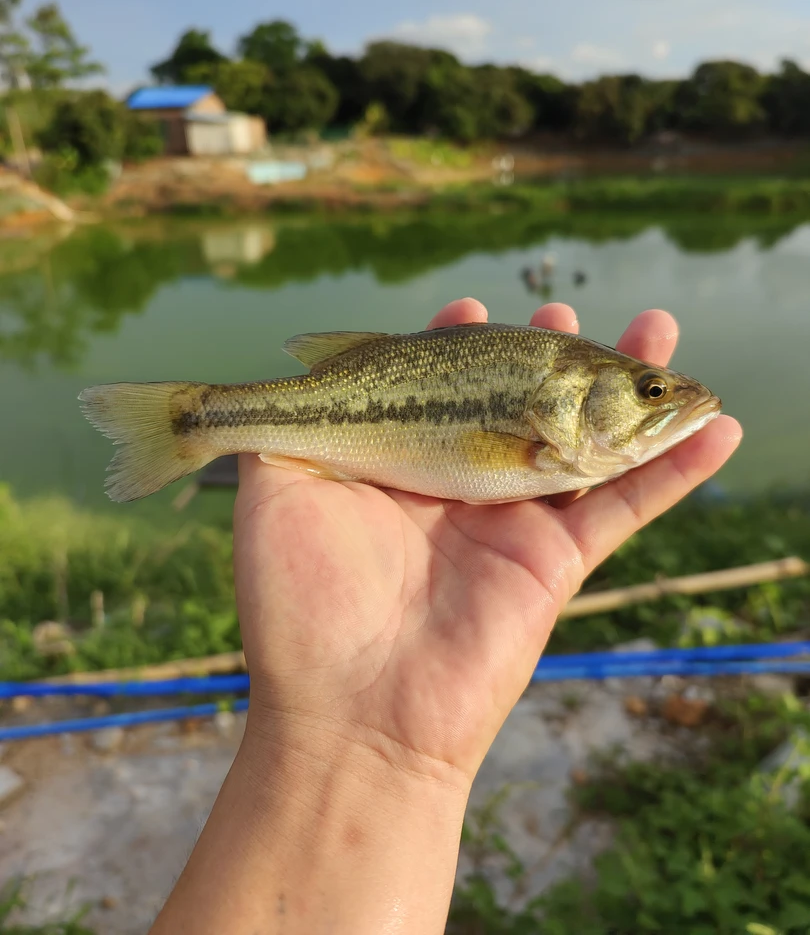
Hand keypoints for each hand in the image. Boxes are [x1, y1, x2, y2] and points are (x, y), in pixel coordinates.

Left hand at [233, 299, 741, 787]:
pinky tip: (717, 426)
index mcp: (400, 462)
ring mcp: (515, 520)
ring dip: (631, 385)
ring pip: (588, 438)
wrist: (349, 711)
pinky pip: (629, 506)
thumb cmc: (298, 601)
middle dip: (554, 353)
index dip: (462, 343)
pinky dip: (678, 468)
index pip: (443, 385)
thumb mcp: (275, 486)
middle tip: (566, 310)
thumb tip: (303, 365)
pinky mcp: (557, 561)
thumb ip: (284, 419)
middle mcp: (462, 483)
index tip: (469, 309)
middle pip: (524, 401)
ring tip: (661, 326)